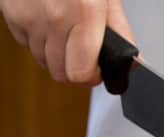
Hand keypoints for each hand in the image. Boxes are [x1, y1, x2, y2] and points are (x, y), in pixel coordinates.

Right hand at [0, 0, 133, 84]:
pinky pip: (26, 44)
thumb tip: (132, 62)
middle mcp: (54, 18)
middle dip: (75, 70)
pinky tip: (49, 24)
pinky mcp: (11, 14)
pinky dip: (38, 41)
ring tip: (67, 35)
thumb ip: (119, 31)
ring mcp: (29, 17)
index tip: (98, 70)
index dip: (92, 77)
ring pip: (42, 61)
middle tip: (85, 56)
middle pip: (60, 73)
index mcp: (84, 13)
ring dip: (56, 56)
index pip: (81, 72)